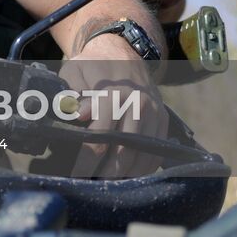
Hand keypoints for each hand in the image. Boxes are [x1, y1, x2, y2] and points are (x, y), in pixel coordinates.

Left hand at [60, 35, 168, 178]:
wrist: (122, 51)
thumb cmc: (91, 64)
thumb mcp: (74, 72)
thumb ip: (73, 94)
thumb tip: (76, 114)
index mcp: (114, 94)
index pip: (100, 137)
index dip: (86, 160)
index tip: (75, 176)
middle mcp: (139, 105)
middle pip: (123, 152)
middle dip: (105, 174)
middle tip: (88, 186)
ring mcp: (155, 114)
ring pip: (142, 157)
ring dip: (124, 176)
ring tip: (104, 185)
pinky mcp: (163, 121)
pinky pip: (155, 153)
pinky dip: (141, 169)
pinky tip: (125, 176)